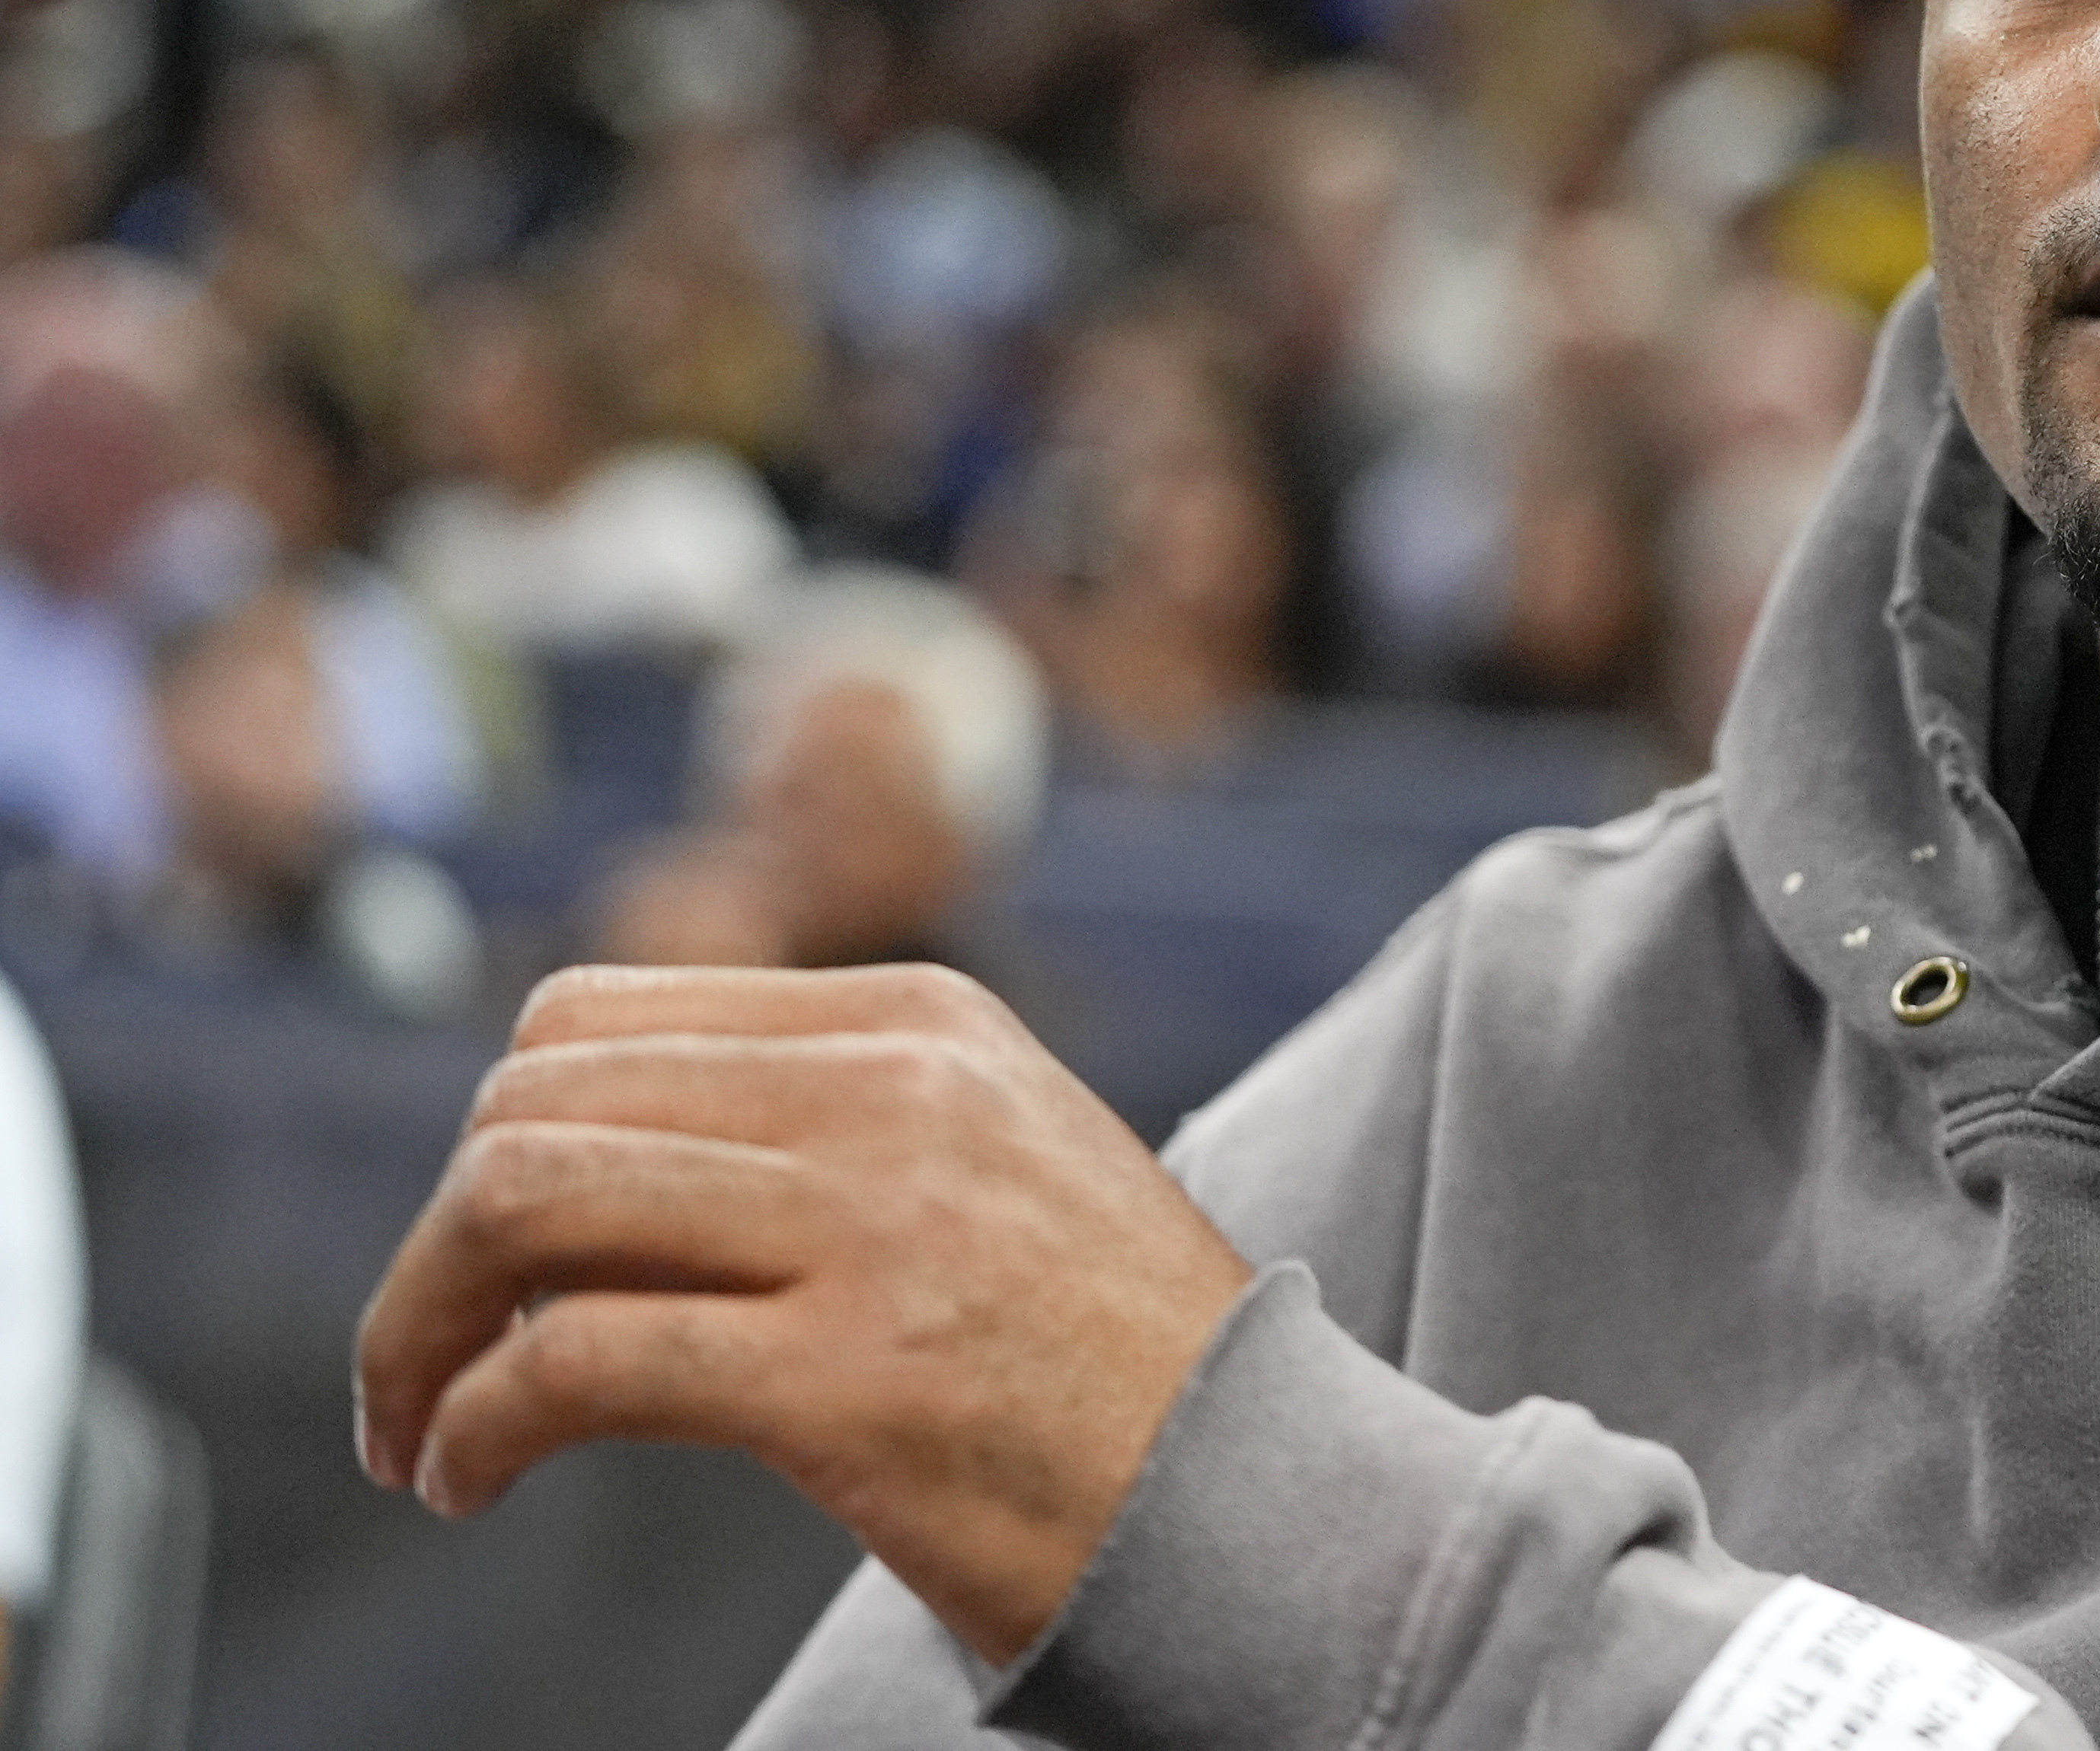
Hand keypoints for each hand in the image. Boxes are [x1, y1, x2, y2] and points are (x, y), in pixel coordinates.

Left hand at [353, 963, 1253, 1663]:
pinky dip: (471, 1425)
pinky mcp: (853, 1377)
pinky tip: (471, 1478)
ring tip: (424, 1427)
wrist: (1267, 1500)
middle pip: (533, 1103)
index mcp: (922, 1021)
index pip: (597, 1015)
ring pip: (521, 1205)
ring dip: (415, 1332)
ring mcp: (877, 1227)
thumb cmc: (1117, 1365)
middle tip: (420, 1366)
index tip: (481, 1266)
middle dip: (430, 1248)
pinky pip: (570, 1362)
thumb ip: (833, 1122)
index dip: (495, 1138)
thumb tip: (581, 1161)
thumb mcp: (995, 1159)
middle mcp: (896, 1092)